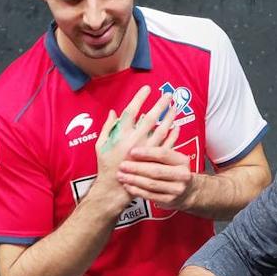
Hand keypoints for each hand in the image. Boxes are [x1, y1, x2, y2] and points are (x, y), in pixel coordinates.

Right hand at [88, 86, 175, 211]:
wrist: (114, 187)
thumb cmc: (106, 165)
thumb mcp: (100, 144)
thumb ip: (107, 127)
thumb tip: (114, 112)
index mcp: (120, 135)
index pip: (132, 111)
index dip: (140, 98)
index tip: (147, 88)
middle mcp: (134, 141)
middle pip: (150, 117)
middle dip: (160, 104)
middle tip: (168, 94)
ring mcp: (146, 151)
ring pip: (161, 130)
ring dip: (169, 117)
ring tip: (174, 107)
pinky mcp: (153, 160)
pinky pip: (167, 145)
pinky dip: (173, 135)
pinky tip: (176, 127)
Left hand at [117, 143, 194, 209]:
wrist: (187, 192)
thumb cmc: (174, 171)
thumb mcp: (172, 159)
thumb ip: (159, 150)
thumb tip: (139, 135)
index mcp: (182, 161)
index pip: (163, 154)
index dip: (146, 153)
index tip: (132, 151)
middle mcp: (182, 175)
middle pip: (156, 170)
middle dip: (137, 168)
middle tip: (123, 165)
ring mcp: (176, 189)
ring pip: (151, 184)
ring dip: (134, 180)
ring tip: (122, 176)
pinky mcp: (169, 200)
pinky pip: (150, 195)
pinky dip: (137, 190)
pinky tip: (128, 186)